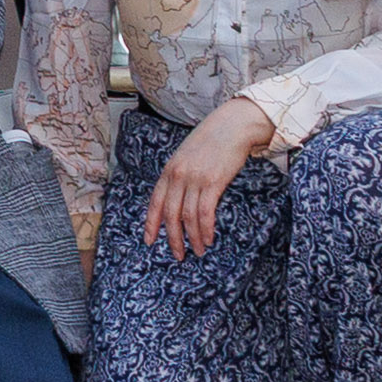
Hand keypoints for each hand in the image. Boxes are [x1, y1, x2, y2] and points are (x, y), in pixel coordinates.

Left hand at [142, 99, 270, 260]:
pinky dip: (205, 229)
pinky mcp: (213, 182)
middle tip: (178, 255)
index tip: (149, 241)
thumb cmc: (211, 142)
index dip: (151, 224)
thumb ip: (180, 176)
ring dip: (193, 238)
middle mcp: (178, 175)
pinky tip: (208, 239)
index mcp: (169, 170)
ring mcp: (195, 179)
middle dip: (173, 238)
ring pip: (188, 217)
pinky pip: (205, 212)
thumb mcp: (186, 157)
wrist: (232, 126)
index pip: (155, 202)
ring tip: (197, 251)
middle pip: (170, 214)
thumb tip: (179, 200)